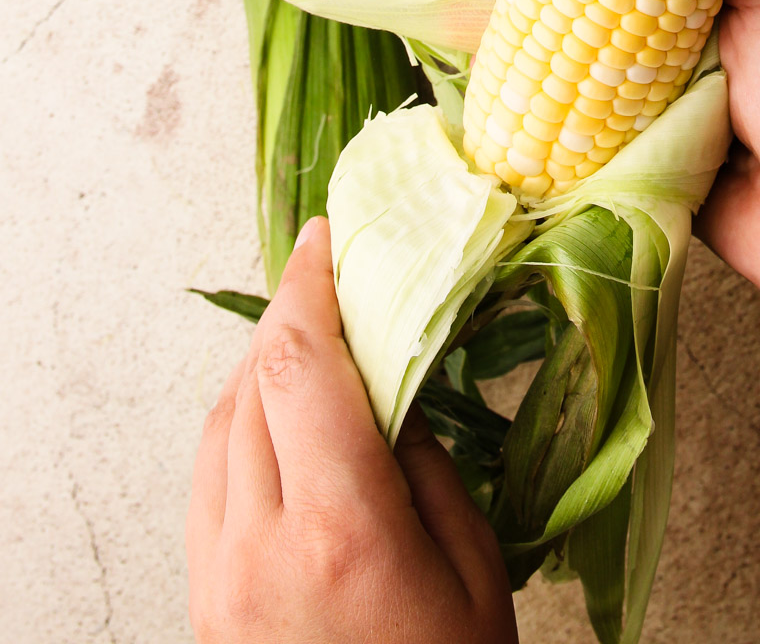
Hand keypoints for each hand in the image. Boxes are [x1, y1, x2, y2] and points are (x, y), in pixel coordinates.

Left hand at [187, 217, 516, 643]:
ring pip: (216, 429)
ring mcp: (220, 580)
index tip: (325, 236)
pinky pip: (205, 486)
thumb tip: (388, 391)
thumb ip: (426, 469)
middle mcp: (262, 548)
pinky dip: (236, 430)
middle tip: (331, 279)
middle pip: (251, 386)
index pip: (302, 368)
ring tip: (309, 343)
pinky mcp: (204, 605)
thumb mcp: (473, 574)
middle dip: (288, 318)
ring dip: (257, 370)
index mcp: (342, 531)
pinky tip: (278, 422)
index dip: (309, 285)